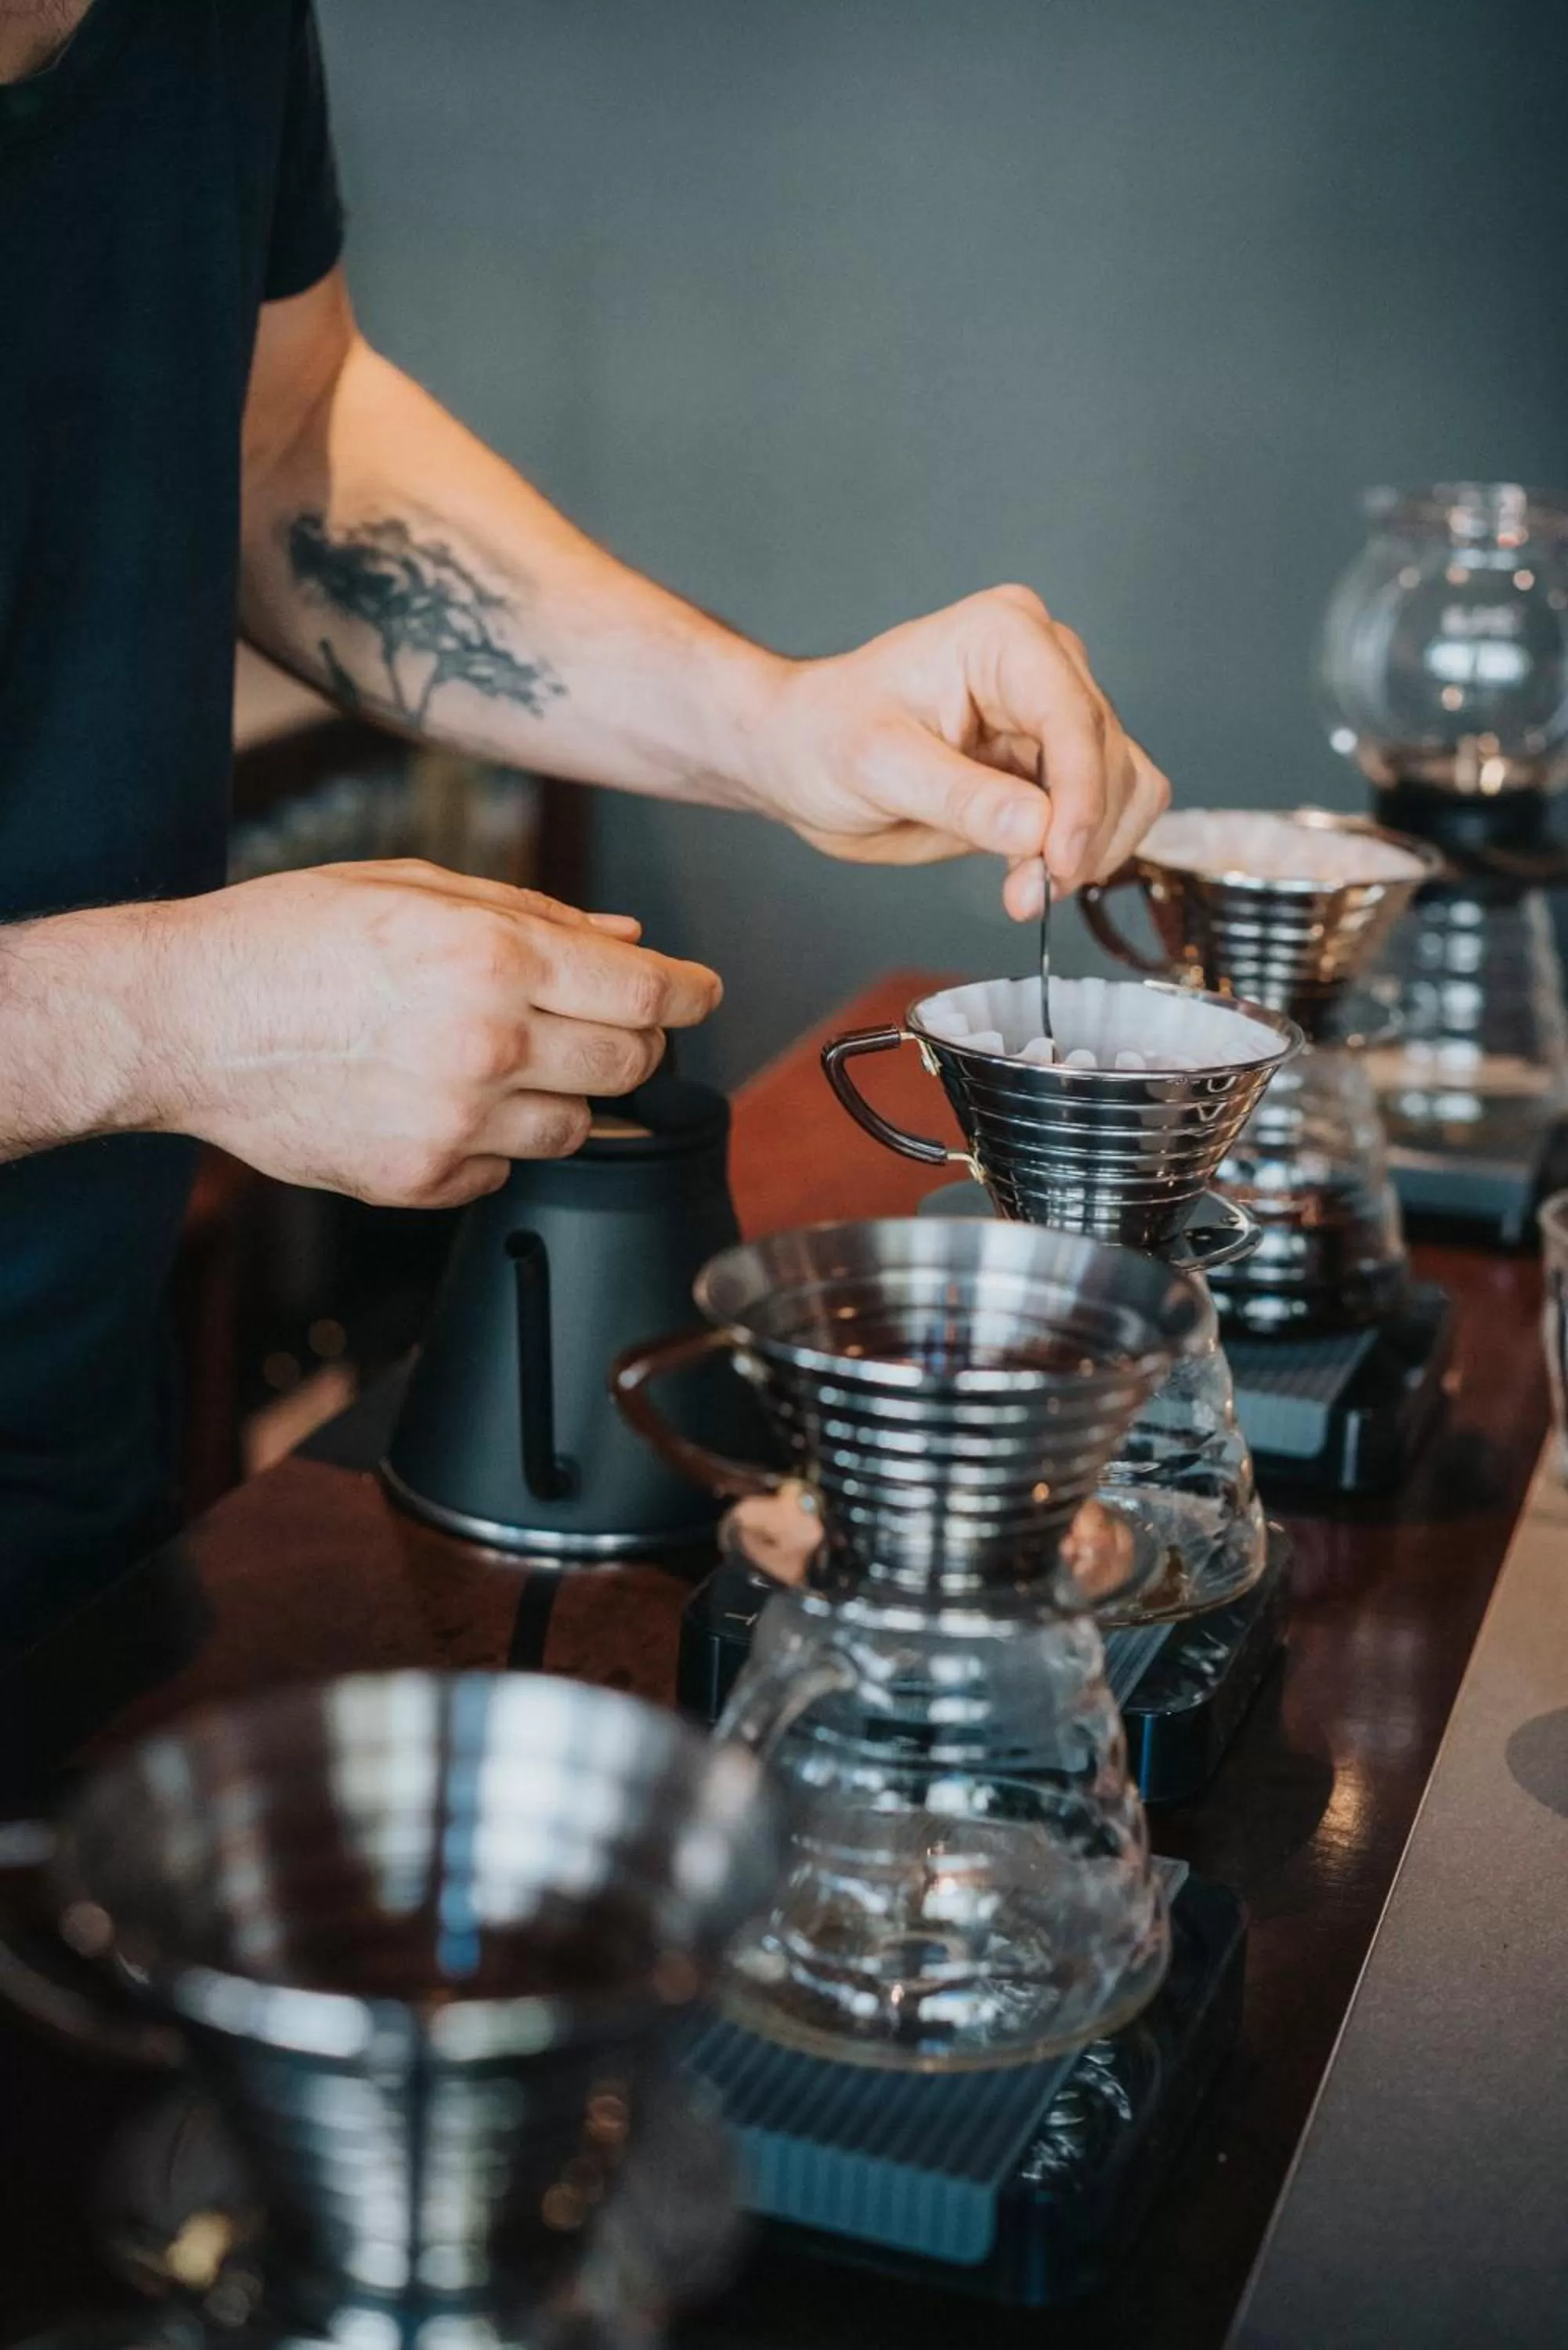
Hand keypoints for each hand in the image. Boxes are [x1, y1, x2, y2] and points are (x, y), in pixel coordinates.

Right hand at [153, 861, 721, 1205]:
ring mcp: (455, 1121)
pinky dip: (494, 1141)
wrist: (182, 1018)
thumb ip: (534, 916)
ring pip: (578, 1127)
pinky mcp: (420, 1179)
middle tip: (605, 1024)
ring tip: (498, 1059)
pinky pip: (504, 1169)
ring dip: (564, 1096)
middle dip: (637, 1042)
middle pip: (633, 1064)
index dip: (690, 993)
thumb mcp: (415, 888)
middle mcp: (486, 1042)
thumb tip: (625, 939)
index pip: (647, 990)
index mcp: (493, 956)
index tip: (700, 994)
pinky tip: (439, 1099)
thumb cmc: (285, 939)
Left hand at [747, 585, 1168, 913]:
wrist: (802, 755)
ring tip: (1023, 891)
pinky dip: (1083, 853)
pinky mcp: (1055, 762)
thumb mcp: (878, 768)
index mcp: (1004, 637)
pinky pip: (1107, 810)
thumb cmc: (824, 737)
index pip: (1073, 717)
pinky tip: (1030, 877)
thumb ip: (962, 798)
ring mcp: (1056, 712)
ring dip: (1088, 850)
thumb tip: (1039, 829)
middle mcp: (1046, 662)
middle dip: (1080, 834)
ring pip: (1126, 785)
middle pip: (1110, 755)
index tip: (1060, 864)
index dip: (1081, 798)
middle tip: (1027, 896)